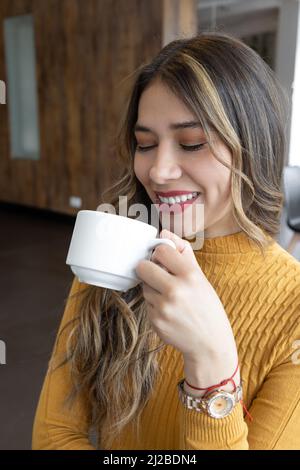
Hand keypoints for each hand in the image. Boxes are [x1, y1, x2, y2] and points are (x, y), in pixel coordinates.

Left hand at [135, 229, 237, 362]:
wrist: (209, 344)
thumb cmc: (206, 307)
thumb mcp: (201, 278)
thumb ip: (183, 253)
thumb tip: (164, 232)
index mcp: (190, 275)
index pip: (161, 250)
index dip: (160, 254)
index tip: (164, 260)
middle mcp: (176, 290)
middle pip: (143, 266)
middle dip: (148, 269)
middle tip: (159, 276)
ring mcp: (163, 307)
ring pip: (144, 286)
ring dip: (152, 289)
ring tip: (170, 298)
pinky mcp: (155, 321)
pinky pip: (146, 304)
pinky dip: (154, 306)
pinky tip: (170, 312)